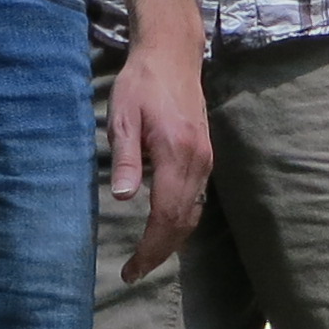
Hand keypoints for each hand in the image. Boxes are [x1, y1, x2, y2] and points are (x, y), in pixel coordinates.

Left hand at [104, 31, 211, 282]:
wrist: (172, 56)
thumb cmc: (141, 84)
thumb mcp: (123, 116)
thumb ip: (125, 157)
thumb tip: (122, 198)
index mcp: (176, 153)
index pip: (166, 215)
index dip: (150, 247)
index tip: (132, 269)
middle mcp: (198, 161)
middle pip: (183, 221)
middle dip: (159, 252)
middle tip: (134, 273)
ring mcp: (206, 160)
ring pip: (193, 213)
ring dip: (171, 240)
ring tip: (146, 258)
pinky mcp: (205, 156)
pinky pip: (196, 199)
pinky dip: (181, 222)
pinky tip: (164, 229)